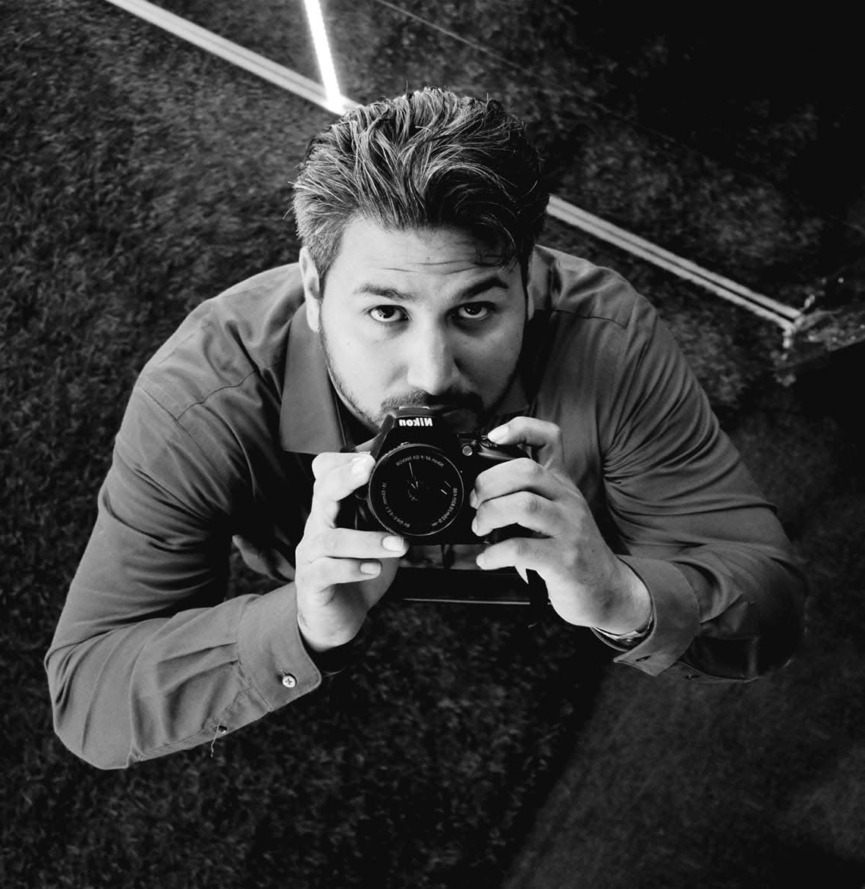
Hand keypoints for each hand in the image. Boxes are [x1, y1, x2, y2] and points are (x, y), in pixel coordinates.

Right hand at [294, 452, 407, 651]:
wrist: (334, 618)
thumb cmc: (355, 573)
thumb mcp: (374, 538)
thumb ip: (386, 518)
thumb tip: (419, 498)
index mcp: (332, 511)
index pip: (326, 476)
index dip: (343, 463)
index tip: (368, 456)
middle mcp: (318, 527)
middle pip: (322, 493)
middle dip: (345, 478)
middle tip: (369, 471)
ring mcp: (311, 554)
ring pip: (331, 538)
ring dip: (368, 540)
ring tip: (397, 545)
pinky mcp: (312, 582)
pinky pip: (327, 571)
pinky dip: (352, 568)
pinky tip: (372, 569)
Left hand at [471, 418, 650, 633]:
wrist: (606, 589)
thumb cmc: (571, 551)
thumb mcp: (555, 514)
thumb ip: (526, 497)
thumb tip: (481, 495)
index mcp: (562, 485)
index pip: (550, 439)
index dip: (521, 428)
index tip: (494, 436)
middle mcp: (567, 501)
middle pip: (526, 471)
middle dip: (489, 482)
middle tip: (477, 502)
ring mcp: (568, 529)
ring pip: (523, 505)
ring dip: (490, 514)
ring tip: (481, 528)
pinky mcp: (564, 560)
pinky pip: (521, 549)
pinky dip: (494, 554)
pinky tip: (488, 559)